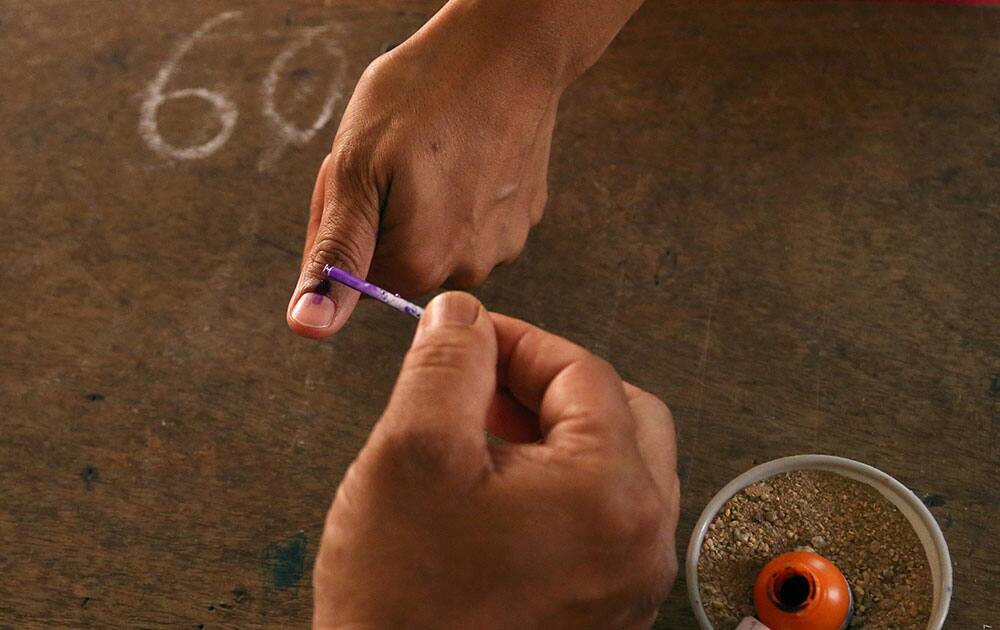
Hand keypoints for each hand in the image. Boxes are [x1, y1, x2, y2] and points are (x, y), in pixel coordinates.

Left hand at [287, 3, 559, 337]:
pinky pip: (475, 220)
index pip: (358, 275)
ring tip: (434, 148)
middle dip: (387, 216)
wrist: (509, 47)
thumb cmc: (425, 92)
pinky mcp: (525, 217)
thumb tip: (309, 326)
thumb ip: (334, 256)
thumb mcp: (354, 169)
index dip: (351, 221)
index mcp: (421, 265)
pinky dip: (463, 192)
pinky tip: (465, 150)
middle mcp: (470, 269)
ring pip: (439, 240)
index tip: (367, 175)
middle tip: (396, 155)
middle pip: (402, 260)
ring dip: (426, 204)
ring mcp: (505, 243)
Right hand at [313, 292, 679, 628]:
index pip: (583, 372)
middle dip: (545, 387)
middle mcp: (642, 542)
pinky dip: (556, 487)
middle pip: (618, 415)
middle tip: (478, 387)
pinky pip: (599, 519)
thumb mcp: (411, 452)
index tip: (466, 336)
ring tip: (477, 439)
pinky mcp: (604, 609)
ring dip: (550, 435)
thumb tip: (463, 316)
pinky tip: (492, 494)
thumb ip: (447, 362)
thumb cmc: (401, 602)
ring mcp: (628, 583)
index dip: (517, 341)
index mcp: (613, 494)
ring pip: (612, 466)